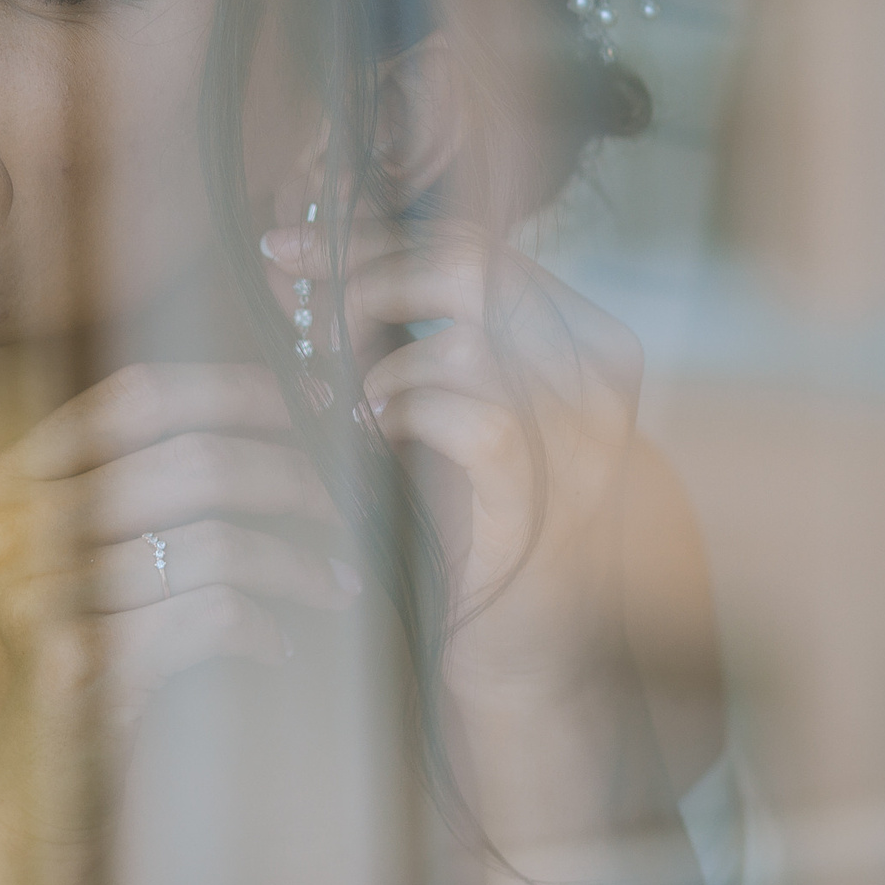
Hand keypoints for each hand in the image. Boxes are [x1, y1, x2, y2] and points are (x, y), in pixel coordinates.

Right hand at [0, 362, 361, 884]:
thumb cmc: (32, 700)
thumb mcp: (42, 583)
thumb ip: (106, 509)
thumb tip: (235, 441)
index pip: (130, 396)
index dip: (231, 391)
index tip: (304, 405)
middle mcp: (6, 528)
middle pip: (187, 457)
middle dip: (286, 476)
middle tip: (338, 509)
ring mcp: (34, 594)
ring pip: (211, 538)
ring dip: (294, 560)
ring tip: (332, 584)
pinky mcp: (76, 666)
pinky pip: (210, 614)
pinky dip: (262, 624)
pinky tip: (278, 644)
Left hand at [263, 217, 644, 707]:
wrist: (523, 649)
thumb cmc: (469, 523)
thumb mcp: (434, 403)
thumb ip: (387, 330)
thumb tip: (289, 254)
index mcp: (583, 336)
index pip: (477, 241)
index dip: (373, 235)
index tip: (285, 242)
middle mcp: (600, 373)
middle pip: (474, 265)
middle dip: (366, 278)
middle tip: (301, 311)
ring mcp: (584, 433)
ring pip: (463, 341)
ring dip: (376, 367)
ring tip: (346, 406)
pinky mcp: (549, 491)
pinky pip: (466, 414)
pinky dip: (401, 417)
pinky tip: (369, 440)